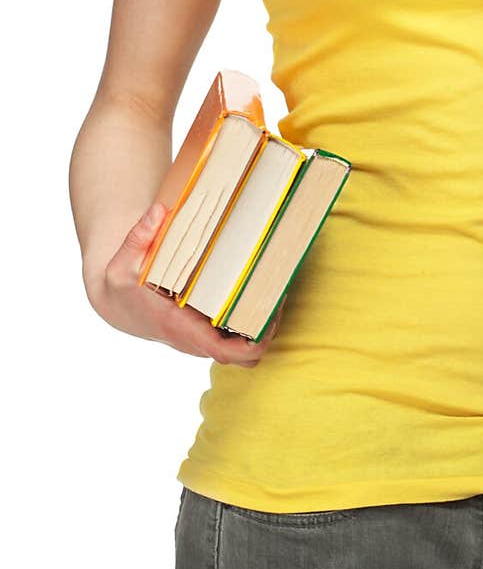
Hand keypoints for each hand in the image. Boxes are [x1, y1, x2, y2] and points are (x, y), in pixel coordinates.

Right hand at [87, 203, 286, 365]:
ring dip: (262, 324)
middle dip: (267, 331)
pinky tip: (258, 287)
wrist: (118, 303)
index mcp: (181, 328)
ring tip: (273, 288)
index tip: (271, 316)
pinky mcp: (206, 328)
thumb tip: (158, 213)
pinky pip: (237, 334)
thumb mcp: (121, 263)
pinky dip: (252, 318)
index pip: (225, 352)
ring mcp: (203, 336)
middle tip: (277, 294)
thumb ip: (138, 238)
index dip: (254, 341)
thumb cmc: (123, 285)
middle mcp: (196, 338)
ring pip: (244, 347)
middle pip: (245, 356)